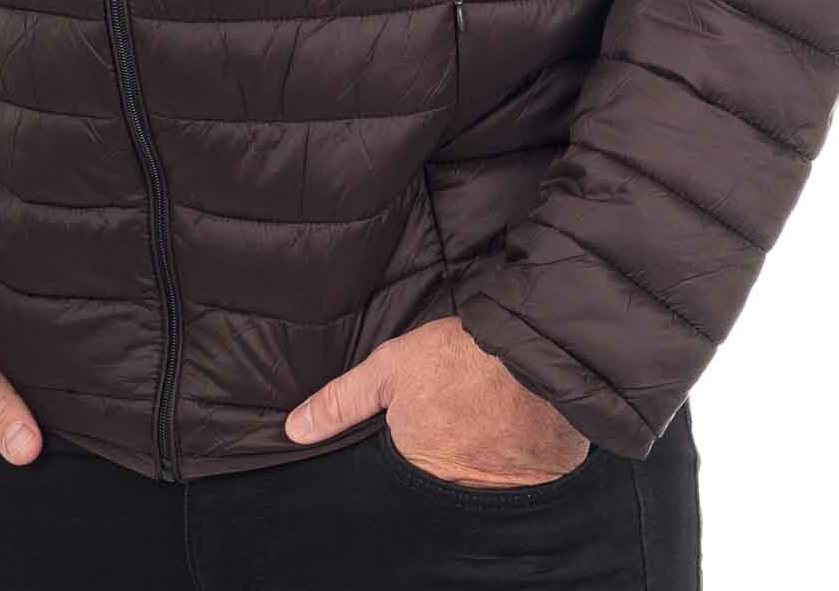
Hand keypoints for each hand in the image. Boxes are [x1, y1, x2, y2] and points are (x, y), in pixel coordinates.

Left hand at [284, 316, 588, 486]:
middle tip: (459, 411)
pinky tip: (520, 422)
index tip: (429, 416)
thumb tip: (295, 430)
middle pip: (445, 471)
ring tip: (488, 414)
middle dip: (450, 448)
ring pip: (485, 470)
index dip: (417, 439)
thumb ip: (342, 401)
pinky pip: (528, 468)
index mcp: (418, 465)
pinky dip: (524, 451)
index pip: (407, 466)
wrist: (537, 352)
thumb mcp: (390, 367)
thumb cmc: (459, 358)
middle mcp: (458, 486)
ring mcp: (503, 484)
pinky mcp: (544, 474)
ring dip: (486, 451)